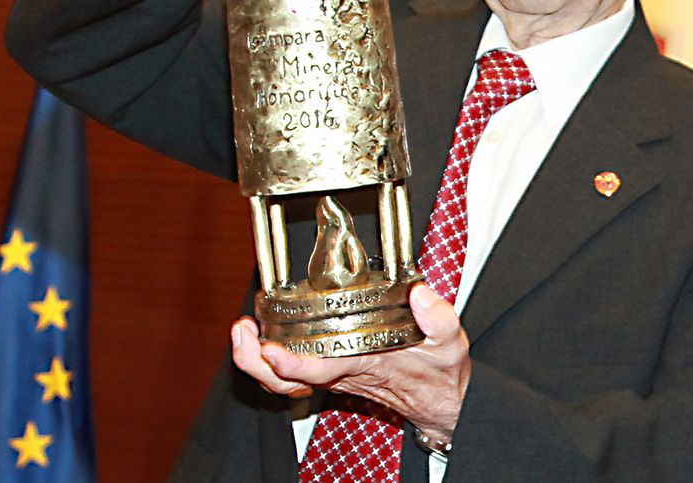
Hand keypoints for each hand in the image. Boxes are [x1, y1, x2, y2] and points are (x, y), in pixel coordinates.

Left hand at [231, 284, 471, 441]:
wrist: (439, 400)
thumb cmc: (440, 373)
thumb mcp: (449, 342)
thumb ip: (437, 317)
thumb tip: (419, 293)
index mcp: (363, 365)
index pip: (319, 370)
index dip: (291, 362)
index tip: (271, 347)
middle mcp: (340, 374)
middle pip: (285, 382)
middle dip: (254, 361)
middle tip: (243, 330)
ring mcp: (331, 376)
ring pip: (281, 381)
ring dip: (254, 359)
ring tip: (242, 329)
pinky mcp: (329, 372)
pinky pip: (288, 375)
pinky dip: (267, 359)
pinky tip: (260, 336)